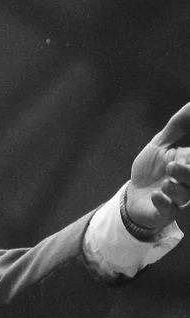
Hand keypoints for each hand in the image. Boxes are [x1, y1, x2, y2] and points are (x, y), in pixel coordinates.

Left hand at [127, 102, 189, 229]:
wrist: (133, 196)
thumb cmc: (151, 169)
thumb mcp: (160, 145)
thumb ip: (175, 126)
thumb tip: (189, 104)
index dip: (189, 159)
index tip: (180, 156)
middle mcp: (188, 182)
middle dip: (187, 173)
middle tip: (172, 166)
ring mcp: (179, 199)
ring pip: (185, 195)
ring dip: (176, 188)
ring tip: (164, 182)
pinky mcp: (166, 213)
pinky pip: (170, 211)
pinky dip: (164, 203)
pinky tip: (156, 196)